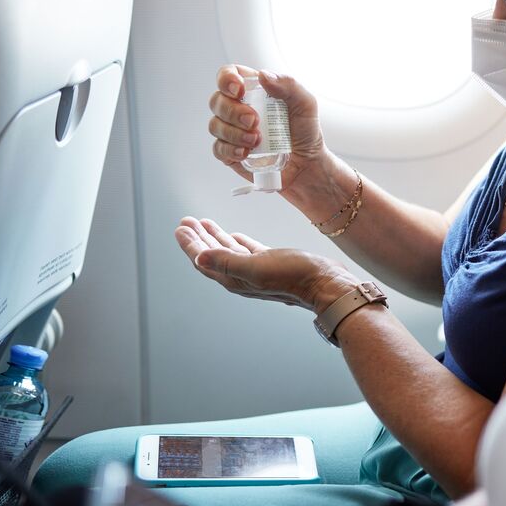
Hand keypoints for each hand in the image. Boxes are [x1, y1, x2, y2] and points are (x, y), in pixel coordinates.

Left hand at [174, 218, 357, 313]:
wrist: (324, 284)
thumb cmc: (293, 276)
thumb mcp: (256, 267)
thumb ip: (226, 262)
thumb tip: (198, 258)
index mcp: (234, 278)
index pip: (204, 260)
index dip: (190, 244)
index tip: (180, 228)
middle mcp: (242, 276)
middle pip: (212, 254)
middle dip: (198, 238)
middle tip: (187, 221)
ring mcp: (257, 270)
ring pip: (228, 251)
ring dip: (215, 236)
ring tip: (204, 222)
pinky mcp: (272, 264)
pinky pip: (247, 251)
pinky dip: (237, 242)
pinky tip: (235, 235)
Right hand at [211, 66, 326, 190]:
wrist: (307, 163)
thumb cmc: (305, 132)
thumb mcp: (305, 104)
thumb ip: (289, 85)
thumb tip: (264, 75)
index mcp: (254, 91)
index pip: (229, 74)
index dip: (227, 78)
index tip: (238, 90)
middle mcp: (239, 108)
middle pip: (217, 101)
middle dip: (233, 110)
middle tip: (254, 120)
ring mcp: (233, 131)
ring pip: (215, 125)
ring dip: (234, 132)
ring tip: (257, 140)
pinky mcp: (231, 152)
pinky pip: (218, 149)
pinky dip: (230, 150)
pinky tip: (246, 152)